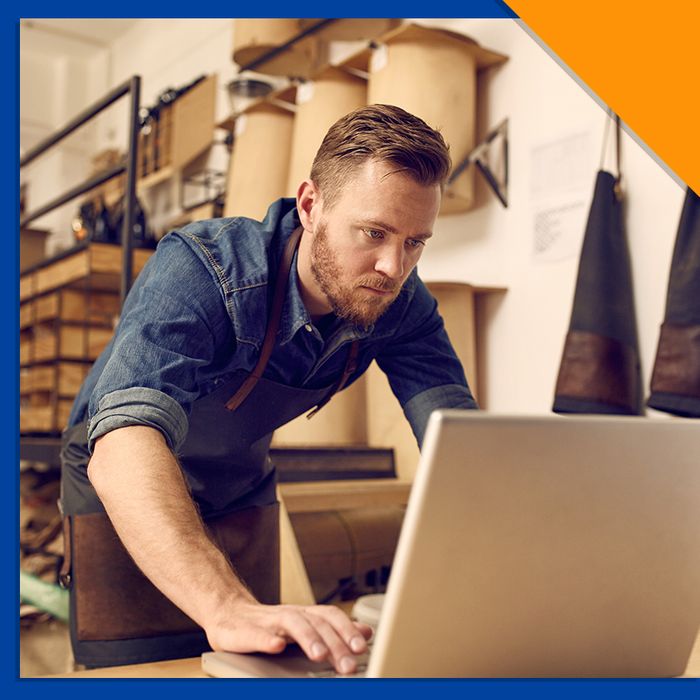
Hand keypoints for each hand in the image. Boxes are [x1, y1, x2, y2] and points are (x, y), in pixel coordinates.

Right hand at [205, 600, 372, 673]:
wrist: (228, 614)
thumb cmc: (270, 626)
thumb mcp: (305, 626)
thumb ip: (334, 630)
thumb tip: (367, 632)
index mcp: (305, 614)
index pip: (330, 616)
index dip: (347, 629)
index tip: (362, 648)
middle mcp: (290, 614)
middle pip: (317, 622)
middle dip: (335, 643)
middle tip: (348, 664)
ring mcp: (268, 620)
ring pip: (292, 623)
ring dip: (308, 638)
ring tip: (319, 655)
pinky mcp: (245, 630)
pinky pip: (257, 633)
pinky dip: (267, 639)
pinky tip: (276, 646)